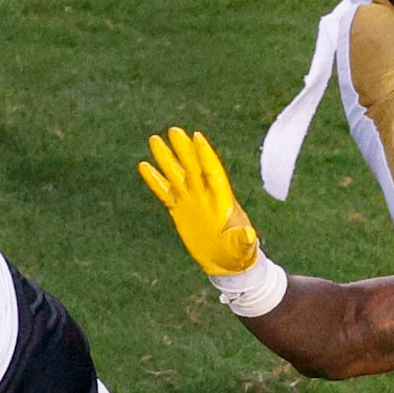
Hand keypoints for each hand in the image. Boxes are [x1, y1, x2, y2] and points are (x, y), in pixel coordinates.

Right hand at [140, 129, 263, 276]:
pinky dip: (155, 180)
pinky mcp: (180, 210)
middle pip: (192, 167)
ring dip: (166, 158)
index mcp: (222, 199)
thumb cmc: (239, 253)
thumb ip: (243, 240)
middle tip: (174, 130)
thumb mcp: (242, 247)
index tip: (197, 136)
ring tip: (155, 139)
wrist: (227, 262)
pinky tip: (144, 166)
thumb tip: (249, 236)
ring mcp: (191, 200)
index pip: (212, 171)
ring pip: (176, 174)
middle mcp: (205, 195)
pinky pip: (165, 191)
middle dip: (183, 149)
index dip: (205, 154)